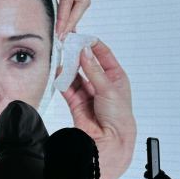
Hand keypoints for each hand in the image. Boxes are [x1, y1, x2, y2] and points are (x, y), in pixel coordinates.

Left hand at [0, 0, 90, 38]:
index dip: (68, 16)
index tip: (59, 31)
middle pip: (81, 3)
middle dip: (72, 21)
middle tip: (61, 38)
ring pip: (77, 4)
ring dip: (71, 20)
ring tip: (61, 35)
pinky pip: (69, 1)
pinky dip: (66, 13)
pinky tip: (61, 24)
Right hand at [61, 41, 134, 178]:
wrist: (110, 141)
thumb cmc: (119, 118)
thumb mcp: (108, 89)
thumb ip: (93, 70)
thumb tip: (85, 52)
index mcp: (115, 78)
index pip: (103, 55)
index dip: (93, 45)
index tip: (82, 37)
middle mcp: (102, 84)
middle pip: (87, 64)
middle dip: (78, 55)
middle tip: (68, 45)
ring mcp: (89, 93)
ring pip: (76, 75)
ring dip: (70, 68)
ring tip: (63, 59)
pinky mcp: (77, 103)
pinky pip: (68, 88)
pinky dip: (63, 82)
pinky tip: (60, 75)